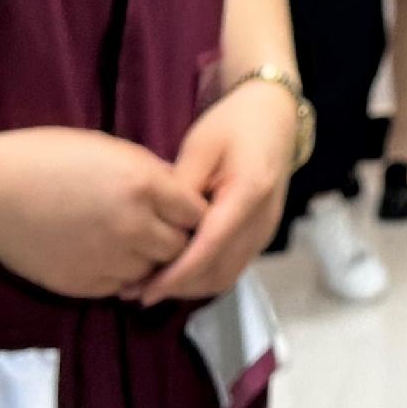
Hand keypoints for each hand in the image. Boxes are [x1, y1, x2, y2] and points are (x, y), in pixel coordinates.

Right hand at [0, 126, 204, 301]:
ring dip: (149, 261)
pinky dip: (121, 275)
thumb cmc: (47, 158)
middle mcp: (136, 227)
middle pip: (182, 248)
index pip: (198, 213)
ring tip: (130, 244)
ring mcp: (112, 260)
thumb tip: (177, 193)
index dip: (194, 213)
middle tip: (162, 230)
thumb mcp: (110, 150)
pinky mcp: (87, 285)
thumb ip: (150, 174)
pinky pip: (121, 287)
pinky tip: (105, 256)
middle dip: (177, 240)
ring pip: (154, 271)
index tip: (184, 211)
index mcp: (145, 186)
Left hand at [137, 76, 301, 305]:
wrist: (271, 117)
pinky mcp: (259, 235)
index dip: (177, 274)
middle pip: (219, 271)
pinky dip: (201, 276)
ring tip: (148, 285)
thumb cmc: (233, 124)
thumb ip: (181, 188)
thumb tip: (156, 226)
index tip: (145, 289)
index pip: (210, 247)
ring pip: (225, 276)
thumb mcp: (199, 147)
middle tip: (134, 290)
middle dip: (177, 287)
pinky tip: (173, 271)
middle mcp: (262, 220)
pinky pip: (230, 266)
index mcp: (250, 193)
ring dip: (188, 287)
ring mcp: (264, 232)